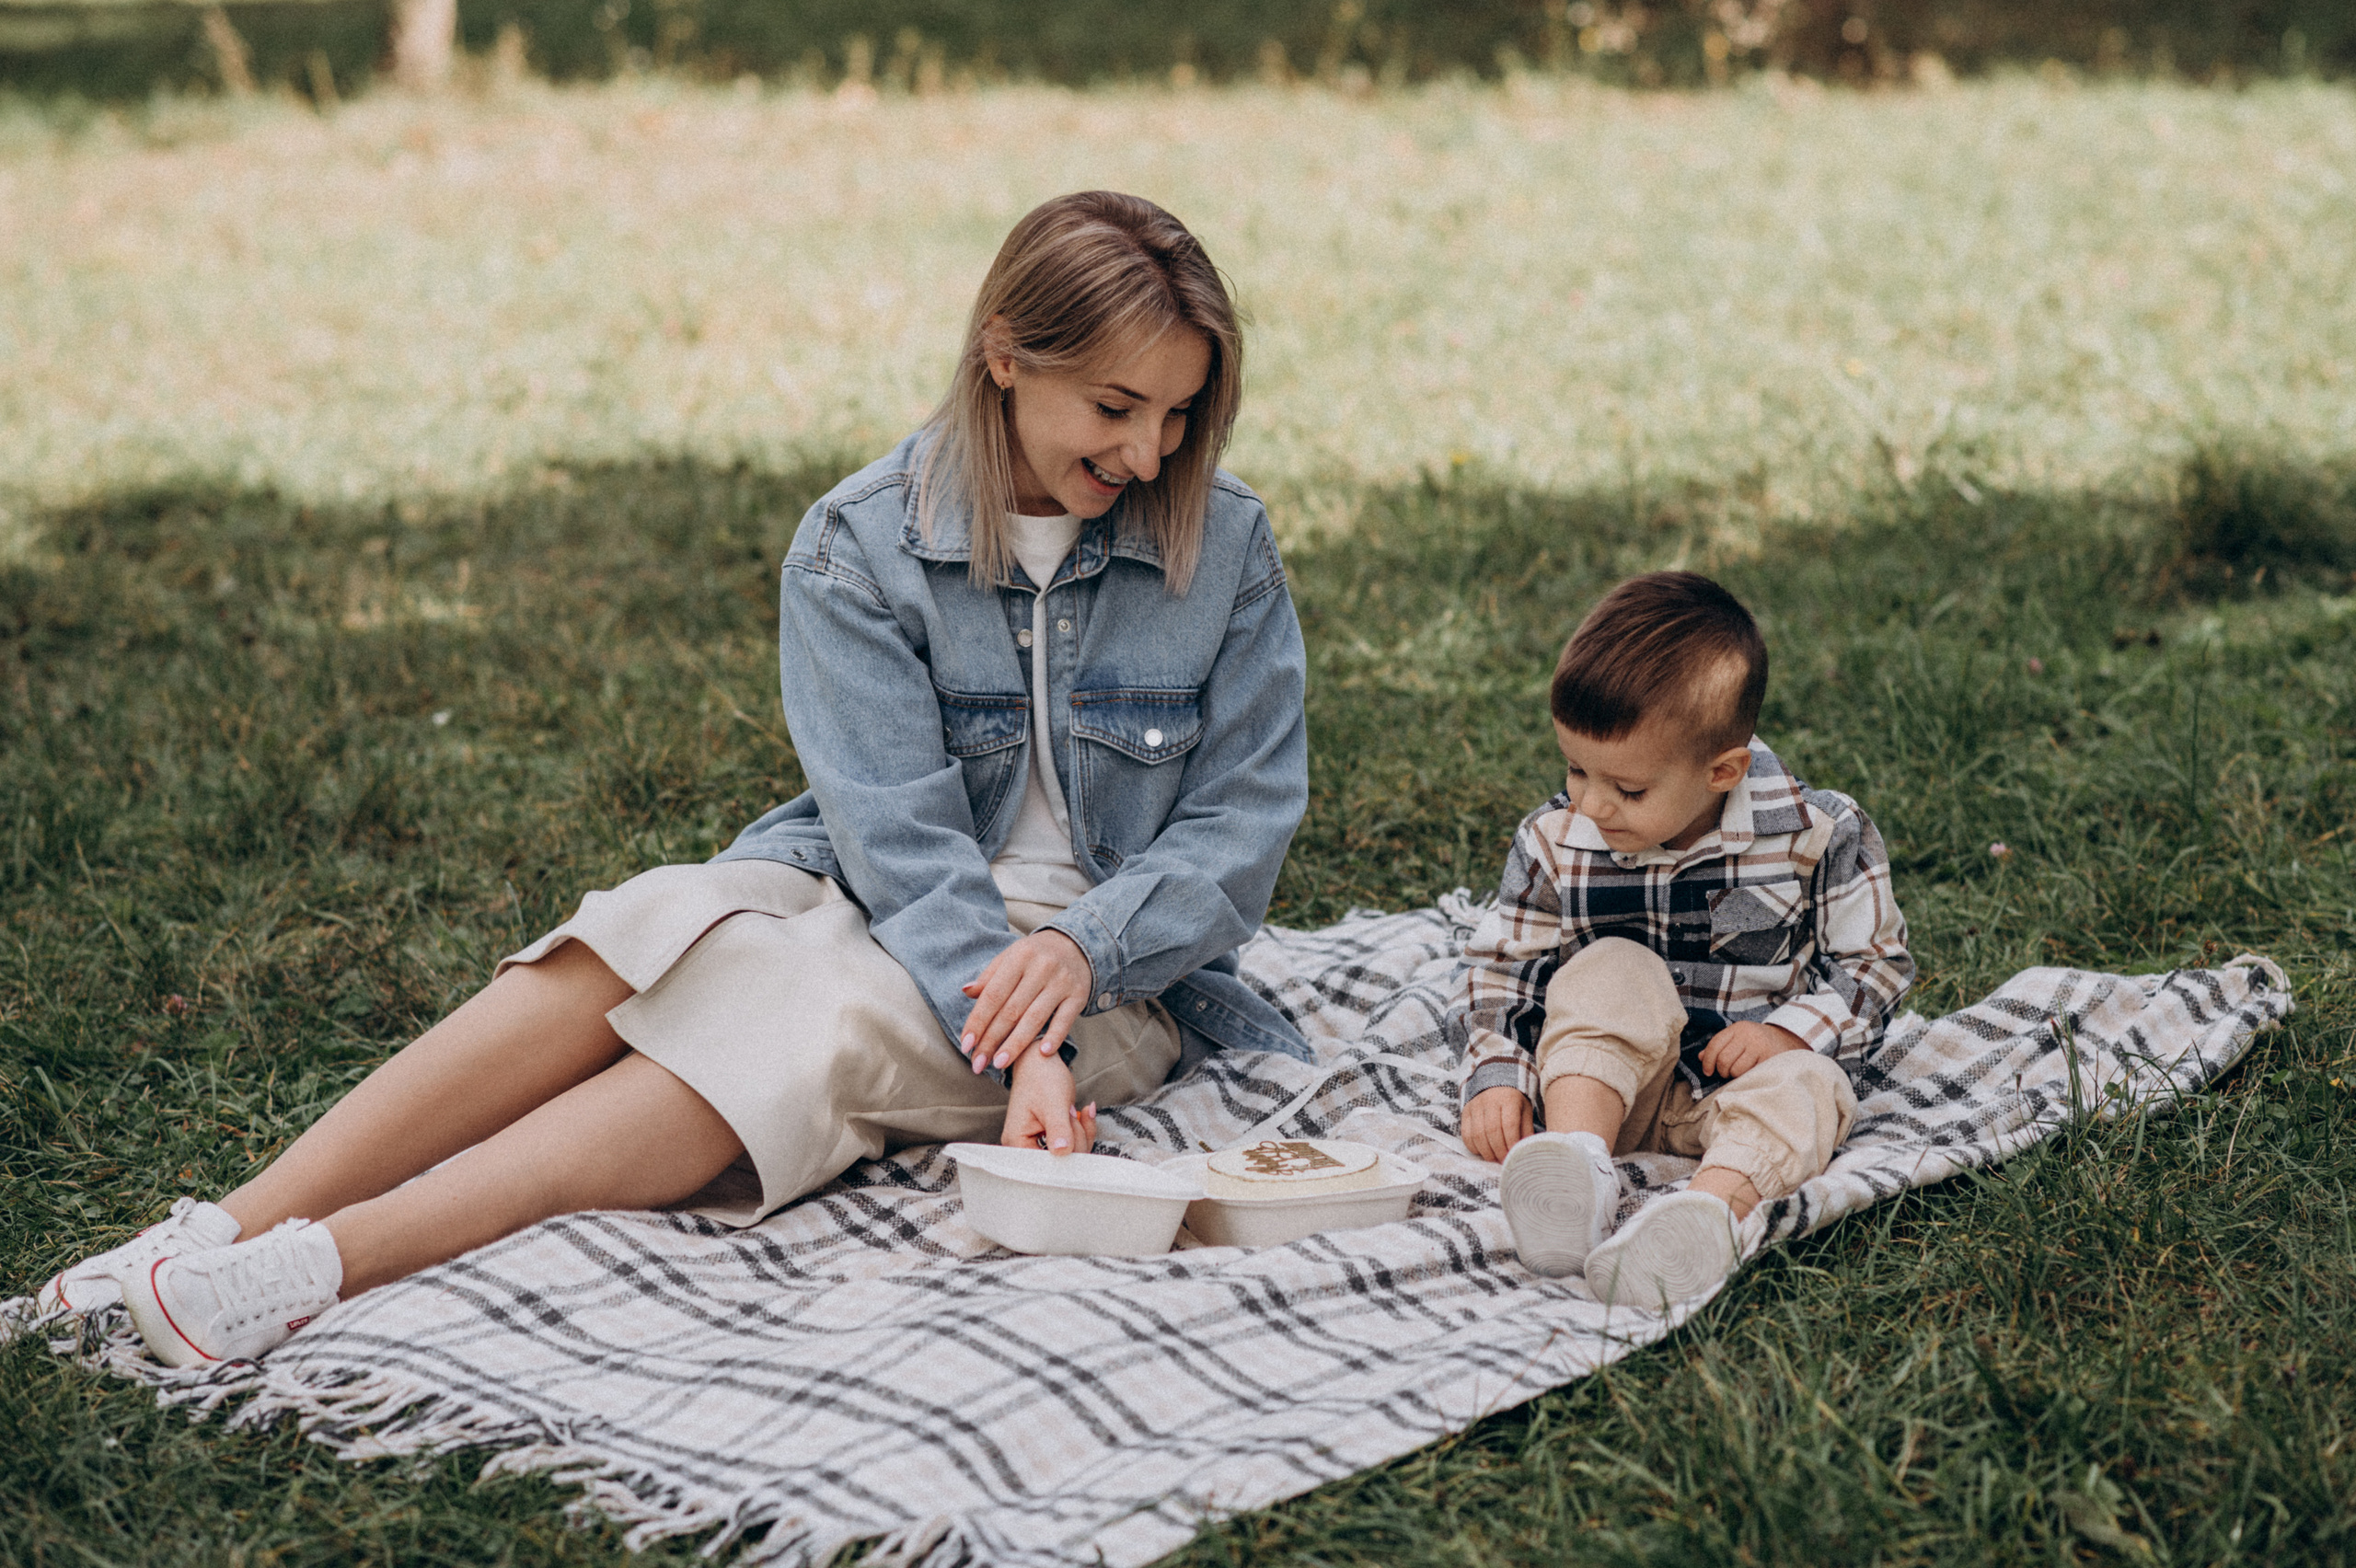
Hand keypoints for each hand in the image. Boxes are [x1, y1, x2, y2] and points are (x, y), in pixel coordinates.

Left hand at [961, 928, 1094, 1073]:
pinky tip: (1042, 1053)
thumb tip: (966, 992)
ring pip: (1035, 1018)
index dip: (978, 1021)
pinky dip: (1054, 1037)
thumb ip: (989, 977)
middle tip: (978, 1063)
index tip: (966, 1045)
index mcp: (1019, 957)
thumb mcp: (1010, 957)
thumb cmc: (1035, 956)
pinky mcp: (1079, 995)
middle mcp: (1041, 968)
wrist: (1076, 945)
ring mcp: (1061, 982)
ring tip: (999, 1064)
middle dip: (992, 1040)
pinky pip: (1065, 1020)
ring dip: (1015, 1045)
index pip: (993, 995)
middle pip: (1011, 1011)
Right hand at [999, 1048, 1098, 1153]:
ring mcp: (1039, 1143)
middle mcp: (1024, 1147)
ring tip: (1073, 1109)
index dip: (1065, 1156)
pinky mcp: (1052, 1138)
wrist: (1041, 1061)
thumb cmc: (1041, 1077)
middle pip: (1060, 1162)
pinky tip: (1085, 1112)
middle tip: (1071, 1113)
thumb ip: (1058, 1128)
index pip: (1044, 1166)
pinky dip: (1084, 1129)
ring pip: (1071, 1153)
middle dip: (1076, 1137)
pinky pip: (1074, 1143)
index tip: (1074, 1132)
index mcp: (1017, 1142)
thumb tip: (1062, 1152)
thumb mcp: (1052, 1102)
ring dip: (1081, 1131)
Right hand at [1461, 1085, 1533, 1163]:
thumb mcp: (1525, 1110)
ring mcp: (1475, 1105)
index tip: (1515, 1155)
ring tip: (1495, 1159)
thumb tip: (1526, 1151)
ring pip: (1478, 1135)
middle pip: (1492, 1131)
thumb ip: (1526, 1130)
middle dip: (1499, 1151)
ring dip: (1487, 1152)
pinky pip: (1466, 1134)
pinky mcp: (1465, 1111)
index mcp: (1508, 1099)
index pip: (1509, 1125)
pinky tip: (1483, 1151)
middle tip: (1505, 1162)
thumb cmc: (1514, 1100)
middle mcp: (1490, 1100)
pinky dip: (1474, 1147)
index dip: (1511, 1143)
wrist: (1494, 1078)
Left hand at [1698, 1021, 1808, 1078]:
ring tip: (1742, 1073)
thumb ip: (1720, 1047)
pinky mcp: (1770, 1060)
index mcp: (1738, 1028)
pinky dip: (1747, 1078)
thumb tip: (1700, 1057)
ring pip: (1736, 1069)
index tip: (1707, 1071)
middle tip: (1727, 1074)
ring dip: (1735, 1076)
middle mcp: (1748, 1035)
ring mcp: (1760, 1047)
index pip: (1715, 1044)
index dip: (1707, 1061)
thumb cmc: (1757, 1043)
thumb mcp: (1738, 1039)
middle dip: (1722, 1071)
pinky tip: (1751, 1075)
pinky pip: (1750, 1075)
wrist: (1789, 1041)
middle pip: (1723, 1059)